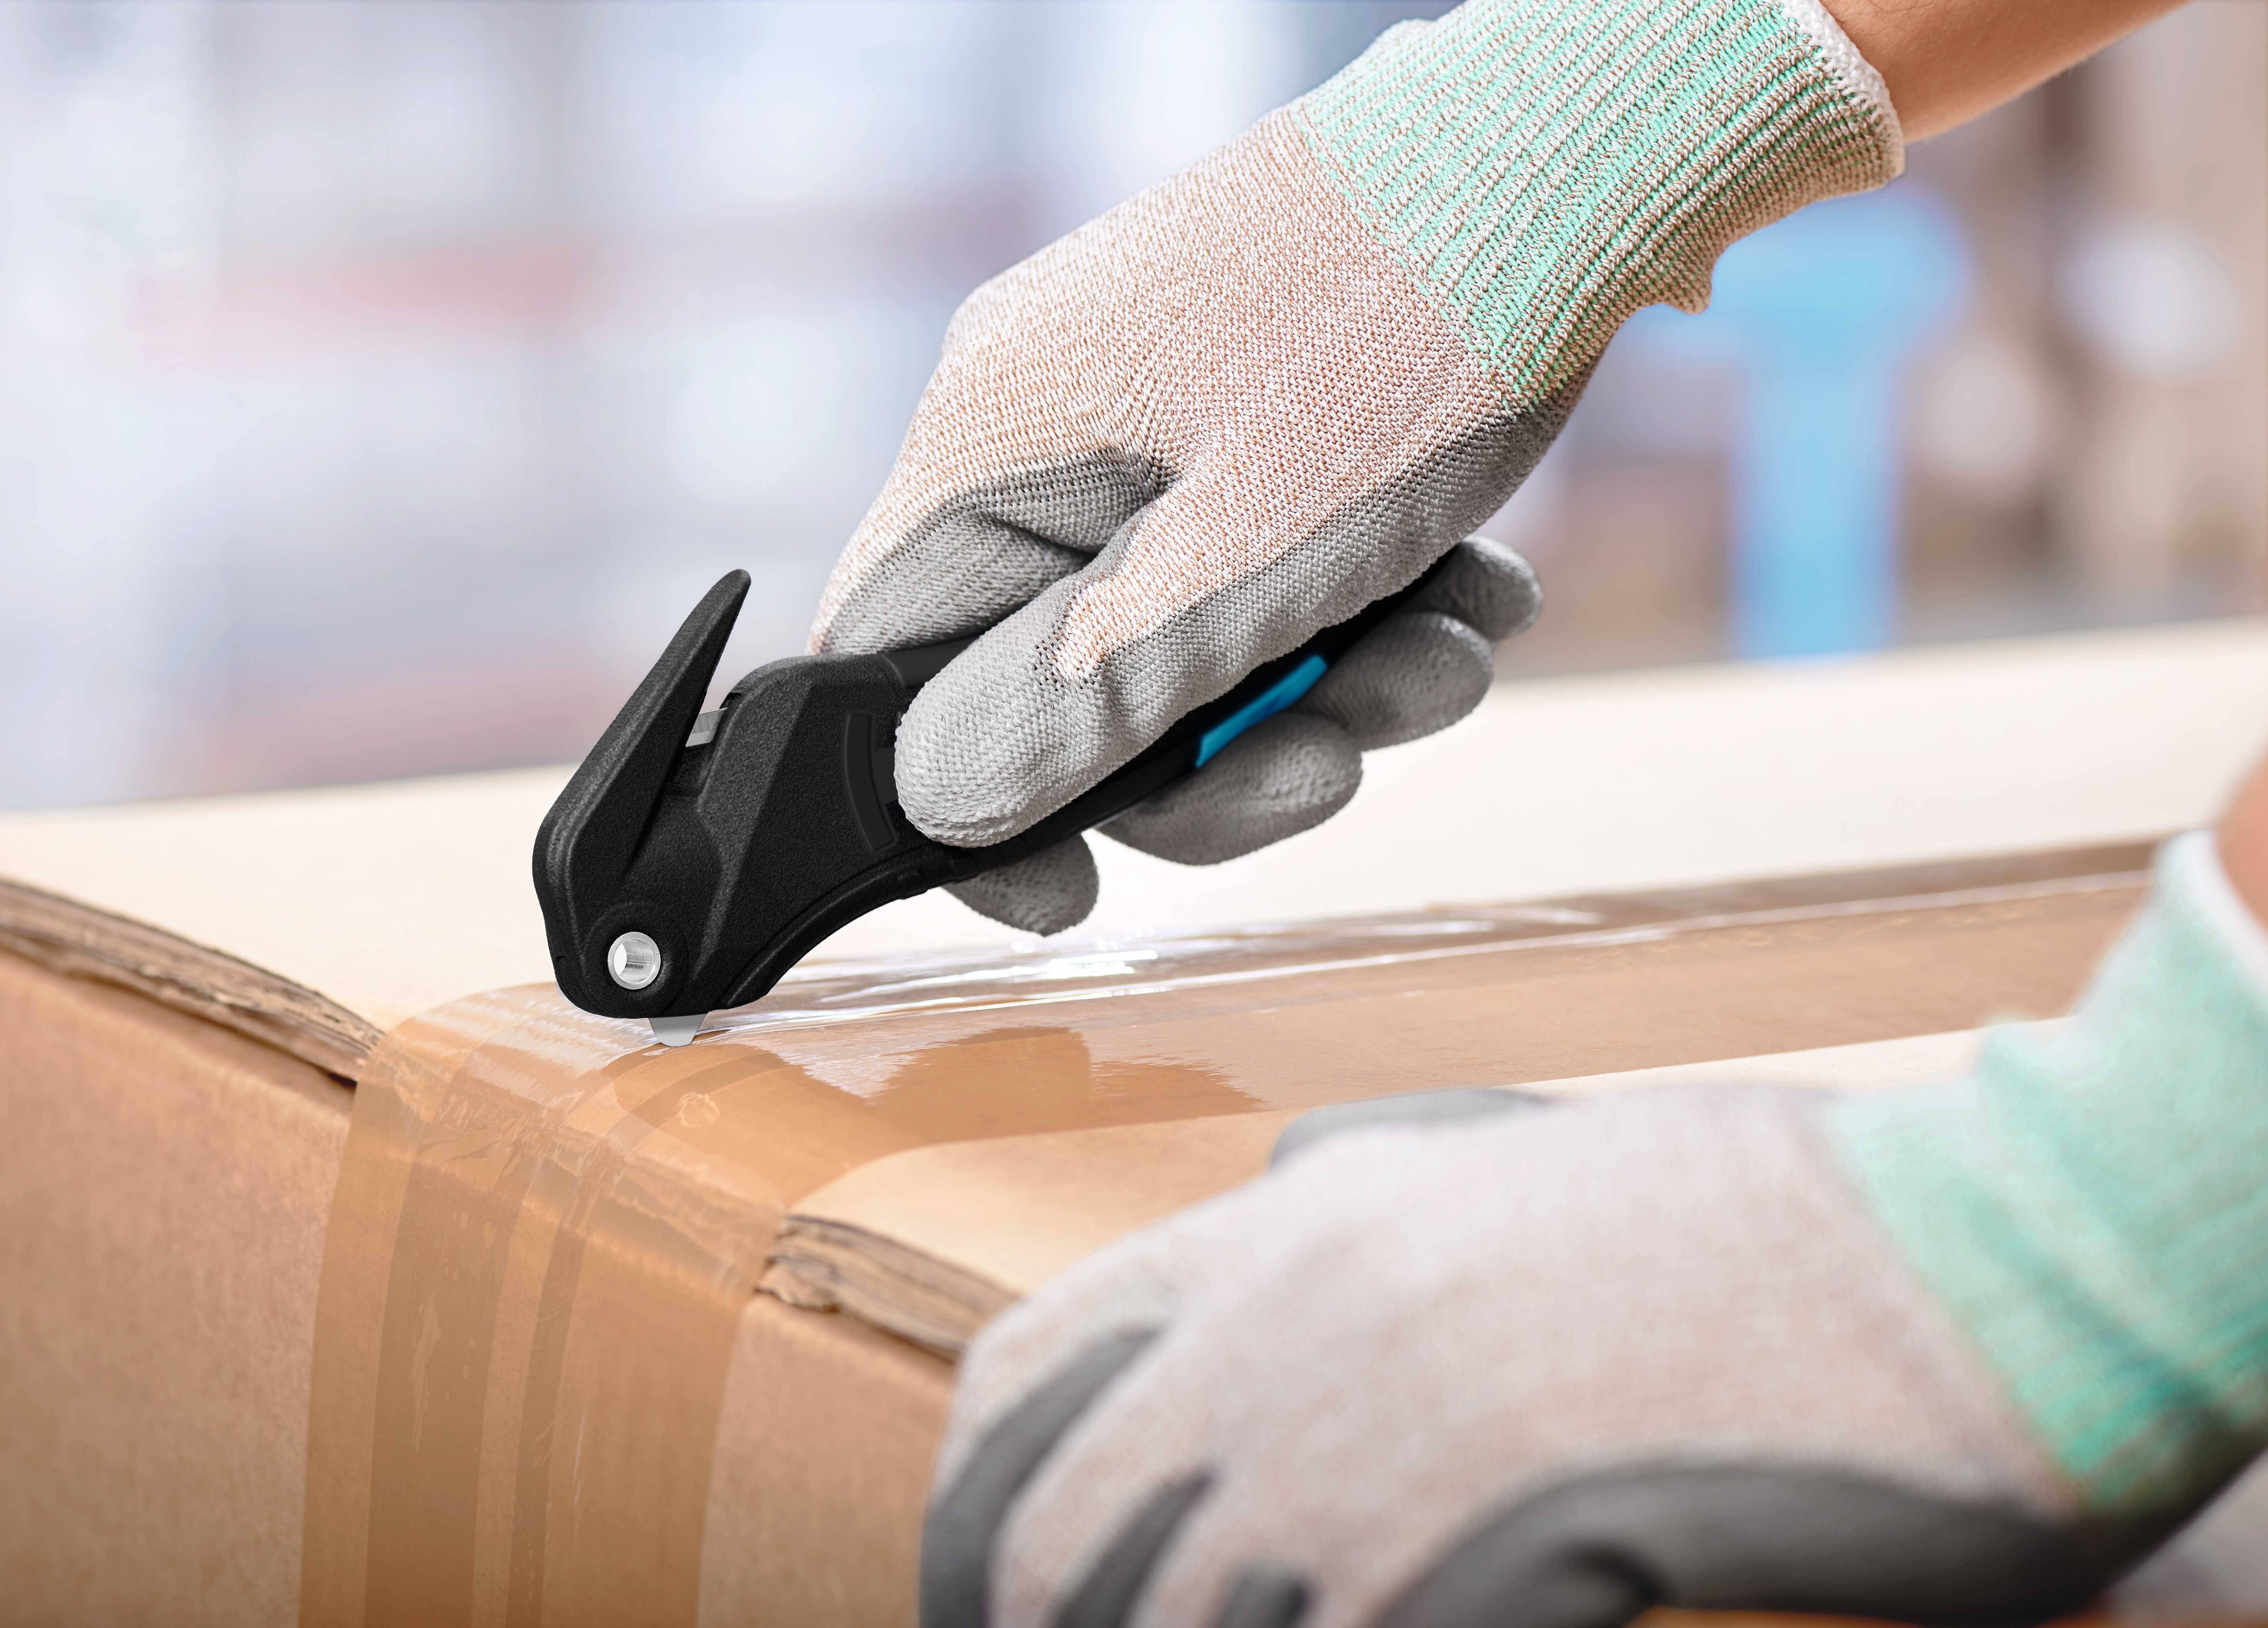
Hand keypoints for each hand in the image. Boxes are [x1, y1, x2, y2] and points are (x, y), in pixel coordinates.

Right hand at [811, 0, 1899, 934]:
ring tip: (1457, 649)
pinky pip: (1264, 564)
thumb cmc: (1407, 336)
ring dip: (1330, 681)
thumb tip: (934, 805)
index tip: (1070, 895)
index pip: (891, 661)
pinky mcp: (1248, 417)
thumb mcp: (1246, 556)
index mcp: (993, 443)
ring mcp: (1148, 418)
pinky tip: (1474, 591)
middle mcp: (1047, 426)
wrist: (1576, 155)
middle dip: (1216, 746)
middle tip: (1341, 760)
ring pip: (1188, 632)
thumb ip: (1082, 692)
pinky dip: (1365, 605)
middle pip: (1065, 672)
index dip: (967, 805)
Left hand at [922, 824, 2267, 1625]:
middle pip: (1055, 1541)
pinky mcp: (1477, 1552)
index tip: (984, 1595)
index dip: (979, 1509)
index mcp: (1293, 1229)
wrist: (1967, 1257)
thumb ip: (1352, 1191)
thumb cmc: (1757, 1219)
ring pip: (1177, 1620)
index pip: (1024, 1381)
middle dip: (1039, 1624)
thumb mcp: (1506, 1167)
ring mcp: (1372, 1443)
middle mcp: (1292, 1325)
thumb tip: (1253, 1225)